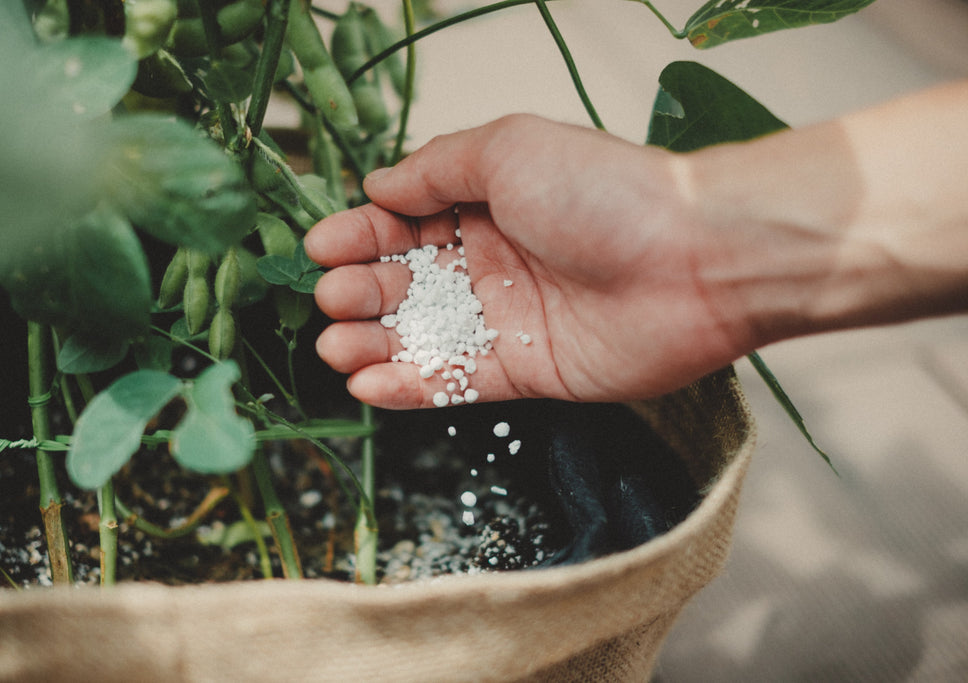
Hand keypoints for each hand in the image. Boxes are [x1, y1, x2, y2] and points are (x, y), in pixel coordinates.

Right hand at [305, 115, 747, 408]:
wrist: (692, 262)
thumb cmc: (605, 194)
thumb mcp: (509, 151)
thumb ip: (437, 169)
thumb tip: (379, 182)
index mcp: (487, 204)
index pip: (405, 222)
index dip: (360, 234)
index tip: (320, 248)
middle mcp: (493, 261)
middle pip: (406, 283)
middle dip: (358, 291)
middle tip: (328, 299)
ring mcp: (508, 319)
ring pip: (422, 336)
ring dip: (372, 342)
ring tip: (334, 346)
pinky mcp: (526, 371)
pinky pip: (456, 380)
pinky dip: (409, 386)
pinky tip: (368, 384)